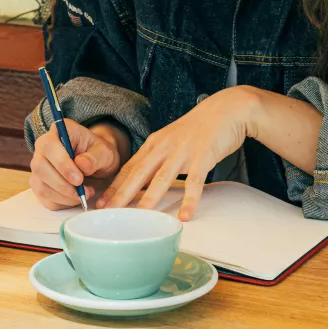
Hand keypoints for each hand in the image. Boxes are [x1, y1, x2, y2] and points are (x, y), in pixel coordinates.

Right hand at [29, 120, 126, 210]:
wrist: (96, 161)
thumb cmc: (98, 152)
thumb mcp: (104, 151)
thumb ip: (95, 156)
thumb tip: (81, 165)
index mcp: (58, 131)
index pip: (49, 146)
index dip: (62, 164)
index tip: (79, 179)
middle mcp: (42, 147)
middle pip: (40, 167)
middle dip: (62, 184)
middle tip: (83, 191)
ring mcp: (38, 166)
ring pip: (41, 185)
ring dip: (63, 196)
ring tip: (84, 194)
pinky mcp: (39, 183)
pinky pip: (44, 198)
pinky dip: (61, 202)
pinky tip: (75, 198)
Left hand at [98, 86, 261, 220]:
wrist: (227, 109)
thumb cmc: (199, 128)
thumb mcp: (172, 139)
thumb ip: (158, 157)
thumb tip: (142, 181)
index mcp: (155, 143)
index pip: (129, 167)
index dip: (114, 186)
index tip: (100, 203)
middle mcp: (164, 147)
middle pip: (138, 174)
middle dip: (121, 195)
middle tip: (108, 213)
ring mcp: (183, 151)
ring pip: (162, 178)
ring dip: (149, 200)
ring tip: (139, 218)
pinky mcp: (203, 156)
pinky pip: (194, 182)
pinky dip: (189, 199)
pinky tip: (184, 216)